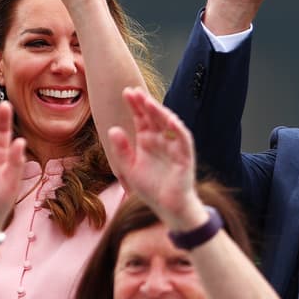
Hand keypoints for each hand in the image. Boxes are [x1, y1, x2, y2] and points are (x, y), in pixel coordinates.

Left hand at [107, 87, 202, 230]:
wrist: (167, 207)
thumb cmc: (150, 188)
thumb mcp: (129, 168)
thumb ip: (121, 150)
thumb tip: (113, 129)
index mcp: (147, 140)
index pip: (141, 118)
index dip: (135, 106)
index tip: (126, 92)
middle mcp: (160, 140)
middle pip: (153, 117)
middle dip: (145, 104)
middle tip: (135, 91)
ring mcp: (173, 146)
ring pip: (168, 124)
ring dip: (160, 112)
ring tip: (149, 102)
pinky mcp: (185, 155)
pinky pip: (183, 139)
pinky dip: (178, 129)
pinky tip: (170, 119)